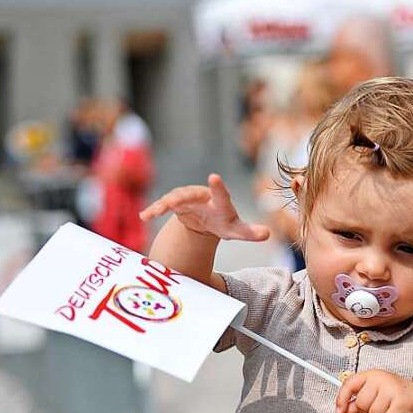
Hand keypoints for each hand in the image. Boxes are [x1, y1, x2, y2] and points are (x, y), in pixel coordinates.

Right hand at [139, 173, 269, 242]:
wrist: (207, 219)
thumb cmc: (224, 223)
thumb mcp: (236, 230)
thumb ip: (250, 232)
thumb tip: (267, 234)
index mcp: (220, 203)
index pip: (221, 195)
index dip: (218, 188)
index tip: (214, 178)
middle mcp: (201, 197)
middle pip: (191, 195)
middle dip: (182, 196)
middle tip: (173, 201)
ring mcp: (186, 199)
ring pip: (174, 199)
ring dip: (164, 204)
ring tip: (156, 211)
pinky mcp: (174, 205)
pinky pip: (162, 206)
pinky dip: (154, 210)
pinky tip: (145, 216)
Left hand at [335, 370, 412, 412]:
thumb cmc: (396, 396)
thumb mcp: (375, 395)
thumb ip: (357, 402)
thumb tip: (342, 409)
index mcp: (372, 375)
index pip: (350, 383)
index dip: (342, 398)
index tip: (339, 411)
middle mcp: (381, 379)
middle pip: (361, 404)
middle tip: (380, 410)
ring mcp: (392, 390)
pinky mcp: (401, 403)